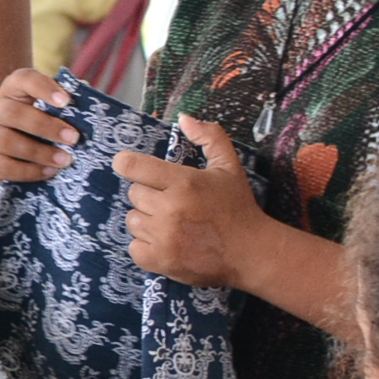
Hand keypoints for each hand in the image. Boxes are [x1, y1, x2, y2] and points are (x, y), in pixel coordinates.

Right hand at [0, 68, 77, 182]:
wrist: (17, 148)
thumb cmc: (43, 123)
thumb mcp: (54, 109)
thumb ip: (69, 104)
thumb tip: (86, 97)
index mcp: (14, 88)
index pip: (24, 79)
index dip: (44, 88)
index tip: (66, 101)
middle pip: (11, 112)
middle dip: (44, 126)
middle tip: (73, 138)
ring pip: (2, 140)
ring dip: (37, 152)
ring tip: (64, 160)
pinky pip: (0, 166)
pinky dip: (27, 171)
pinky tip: (48, 172)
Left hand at [110, 116, 264, 286]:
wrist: (251, 252)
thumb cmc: (238, 207)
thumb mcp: (228, 167)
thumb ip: (210, 137)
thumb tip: (184, 118)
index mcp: (184, 182)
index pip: (132, 166)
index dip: (127, 164)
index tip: (130, 166)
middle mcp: (170, 208)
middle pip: (133, 194)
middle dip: (150, 196)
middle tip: (173, 202)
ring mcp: (164, 237)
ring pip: (132, 220)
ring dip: (147, 221)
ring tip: (172, 223)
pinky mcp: (161, 260)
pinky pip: (134, 247)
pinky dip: (146, 246)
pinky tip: (167, 242)